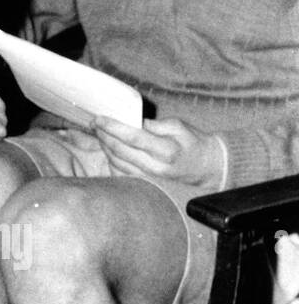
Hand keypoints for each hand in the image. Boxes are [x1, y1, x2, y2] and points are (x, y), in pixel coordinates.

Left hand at [91, 116, 225, 189]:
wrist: (207, 169)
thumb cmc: (193, 144)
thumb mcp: (178, 127)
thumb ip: (154, 125)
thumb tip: (131, 121)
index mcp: (166, 150)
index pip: (132, 137)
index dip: (112, 127)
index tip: (99, 118)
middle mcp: (156, 167)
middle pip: (120, 151)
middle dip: (103, 135)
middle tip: (95, 124)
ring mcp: (150, 178)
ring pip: (117, 163)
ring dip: (105, 147)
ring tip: (99, 134)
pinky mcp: (147, 184)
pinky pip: (121, 174)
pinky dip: (111, 161)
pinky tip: (108, 150)